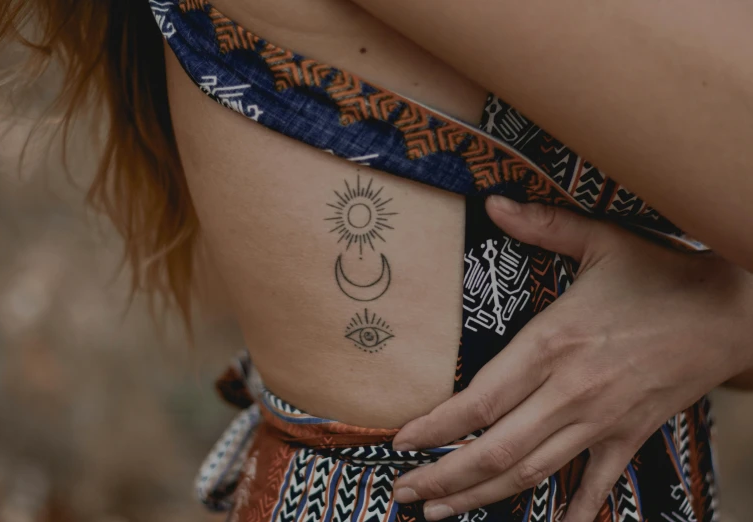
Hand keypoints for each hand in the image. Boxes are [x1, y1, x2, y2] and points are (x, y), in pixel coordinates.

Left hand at [391, 196, 752, 521]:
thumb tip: (492, 201)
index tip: (401, 441)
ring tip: (441, 513)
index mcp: (552, 343)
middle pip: (495, 449)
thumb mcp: (600, 240)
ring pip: (532, 472)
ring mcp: (601, 420)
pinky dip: (572, 512)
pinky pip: (597, 485)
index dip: (436, 426)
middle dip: (443, 476)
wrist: (733, 310)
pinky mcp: (631, 435)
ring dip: (482, 496)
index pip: (480, 399)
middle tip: (403, 494)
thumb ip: (542, 224)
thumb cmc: (662, 273)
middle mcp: (570, 390)